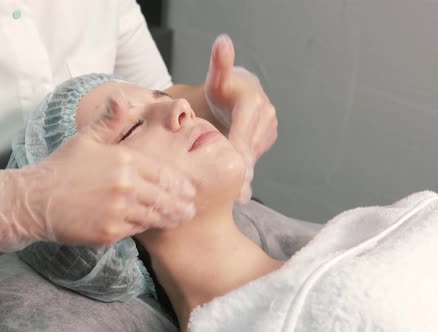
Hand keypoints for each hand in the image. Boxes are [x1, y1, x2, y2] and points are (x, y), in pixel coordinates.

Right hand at [0, 96, 196, 251]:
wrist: (33, 198)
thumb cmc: (61, 167)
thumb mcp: (86, 138)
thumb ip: (110, 121)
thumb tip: (121, 96)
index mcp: (124, 159)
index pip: (163, 173)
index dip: (179, 184)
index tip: (189, 189)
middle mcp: (126, 185)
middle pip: (164, 197)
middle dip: (181, 204)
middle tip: (190, 209)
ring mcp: (118, 210)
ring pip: (154, 215)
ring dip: (169, 218)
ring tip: (179, 220)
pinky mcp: (108, 231)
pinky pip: (135, 230)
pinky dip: (145, 228)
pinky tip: (152, 227)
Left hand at [204, 34, 277, 202]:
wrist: (236, 92)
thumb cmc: (222, 87)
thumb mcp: (217, 77)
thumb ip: (219, 64)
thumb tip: (222, 41)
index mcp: (253, 102)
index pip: (245, 130)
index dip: (239, 150)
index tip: (233, 167)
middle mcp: (266, 116)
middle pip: (251, 147)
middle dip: (243, 169)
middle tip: (235, 195)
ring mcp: (268, 128)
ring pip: (254, 155)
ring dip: (246, 175)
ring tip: (235, 197)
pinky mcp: (267, 138)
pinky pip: (255, 156)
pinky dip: (246, 171)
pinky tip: (238, 191)